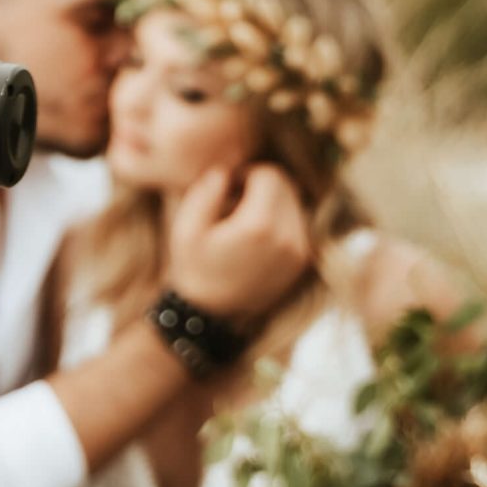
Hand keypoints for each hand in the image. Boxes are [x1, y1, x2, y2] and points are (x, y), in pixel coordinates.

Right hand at [167, 165, 312, 319]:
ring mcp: (298, 251)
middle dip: (262, 185)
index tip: (228, 188)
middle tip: (235, 201)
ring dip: (272, 201)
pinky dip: (280, 220)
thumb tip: (225, 171)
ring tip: (244, 218)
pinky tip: (256, 234)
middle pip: (287, 185)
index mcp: (260, 225)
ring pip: (295, 202)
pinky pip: (297, 223)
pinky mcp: (301, 261)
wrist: (210, 314)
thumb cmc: (194, 269)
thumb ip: (206, 192)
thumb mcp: (186, 228)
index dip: (246, 173)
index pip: (269, 175)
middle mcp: (287, 237)